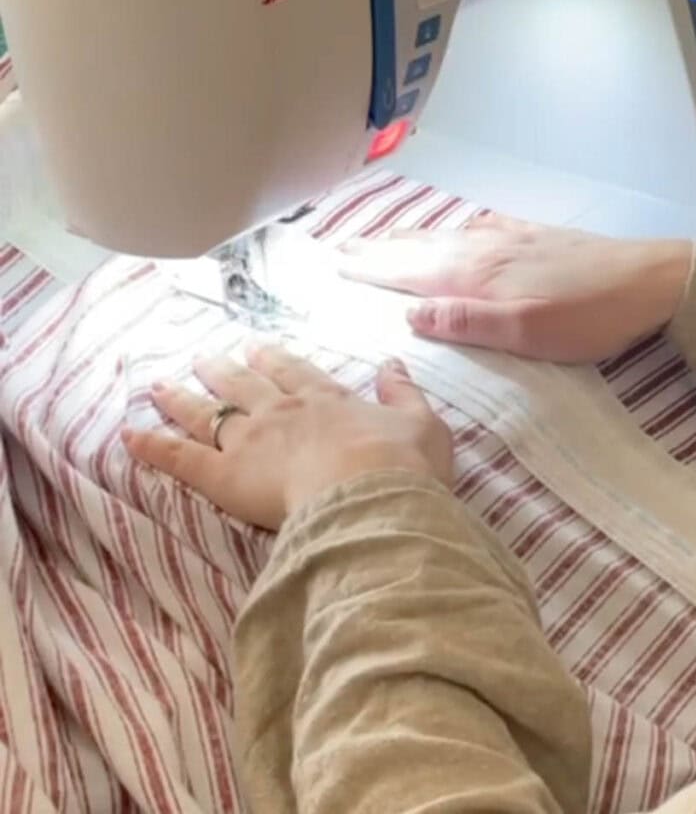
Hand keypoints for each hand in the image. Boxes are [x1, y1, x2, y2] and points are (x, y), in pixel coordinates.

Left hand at [123, 345, 452, 530]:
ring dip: (184, 396)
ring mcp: (251, 439)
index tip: (260, 347)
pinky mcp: (224, 474)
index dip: (277, 360)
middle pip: (247, 385)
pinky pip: (182, 457)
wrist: (370, 492)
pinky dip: (154, 445)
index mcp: (327, 400)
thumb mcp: (422, 422)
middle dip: (226, 369)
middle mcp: (284, 411)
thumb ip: (403, 392)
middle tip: (207, 356)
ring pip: (210, 413)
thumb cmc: (403, 465)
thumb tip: (392, 361)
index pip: (297, 373)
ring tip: (161, 383)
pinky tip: (129, 434)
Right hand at [335, 214, 691, 363]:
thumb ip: (466, 322)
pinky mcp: (533, 236)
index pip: (410, 271)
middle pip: (420, 247)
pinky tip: (456, 230)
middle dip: (378, 249)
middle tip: (339, 247)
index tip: (334, 263)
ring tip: (380, 238)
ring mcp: (510, 238)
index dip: (372, 268)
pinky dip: (450, 231)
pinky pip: (475, 230)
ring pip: (445, 236)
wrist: (650, 280)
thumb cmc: (589, 316)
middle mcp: (486, 248)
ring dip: (408, 238)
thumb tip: (408, 315)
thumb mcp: (525, 332)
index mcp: (477, 274)